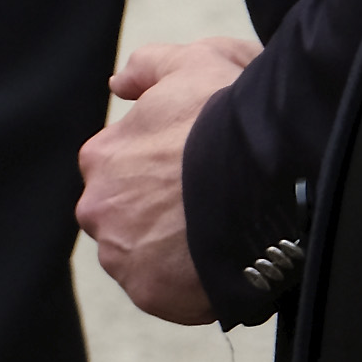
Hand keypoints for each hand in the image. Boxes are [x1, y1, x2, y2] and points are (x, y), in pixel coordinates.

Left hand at [75, 36, 259, 325]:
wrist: (264, 169)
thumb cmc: (229, 114)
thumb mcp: (191, 64)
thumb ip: (148, 67)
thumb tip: (119, 84)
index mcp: (100, 157)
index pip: (126, 178)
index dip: (166, 181)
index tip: (199, 183)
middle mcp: (97, 206)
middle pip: (131, 222)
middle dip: (164, 221)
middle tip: (213, 215)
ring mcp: (120, 252)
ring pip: (146, 261)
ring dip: (177, 257)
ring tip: (223, 243)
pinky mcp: (149, 292)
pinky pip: (171, 297)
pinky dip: (194, 290)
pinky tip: (224, 269)